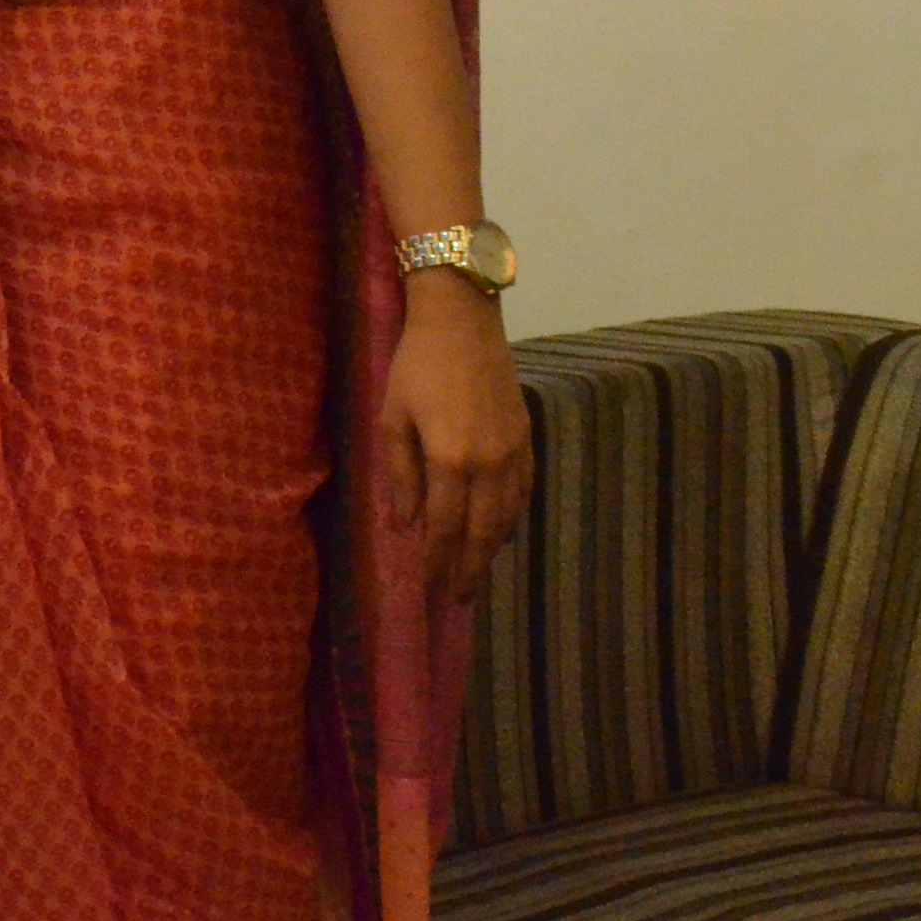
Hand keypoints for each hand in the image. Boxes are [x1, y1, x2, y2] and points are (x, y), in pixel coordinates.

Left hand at [380, 271, 532, 594]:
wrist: (462, 322)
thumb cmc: (415, 367)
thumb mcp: (393, 419)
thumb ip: (400, 476)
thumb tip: (405, 524)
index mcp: (451, 460)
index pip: (446, 527)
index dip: (438, 560)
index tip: (429, 587)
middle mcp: (490, 464)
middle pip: (483, 532)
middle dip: (470, 569)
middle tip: (459, 598)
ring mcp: (514, 451)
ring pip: (508, 516)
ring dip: (492, 548)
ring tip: (476, 570)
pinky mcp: (527, 438)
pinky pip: (524, 491)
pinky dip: (512, 517)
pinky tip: (499, 528)